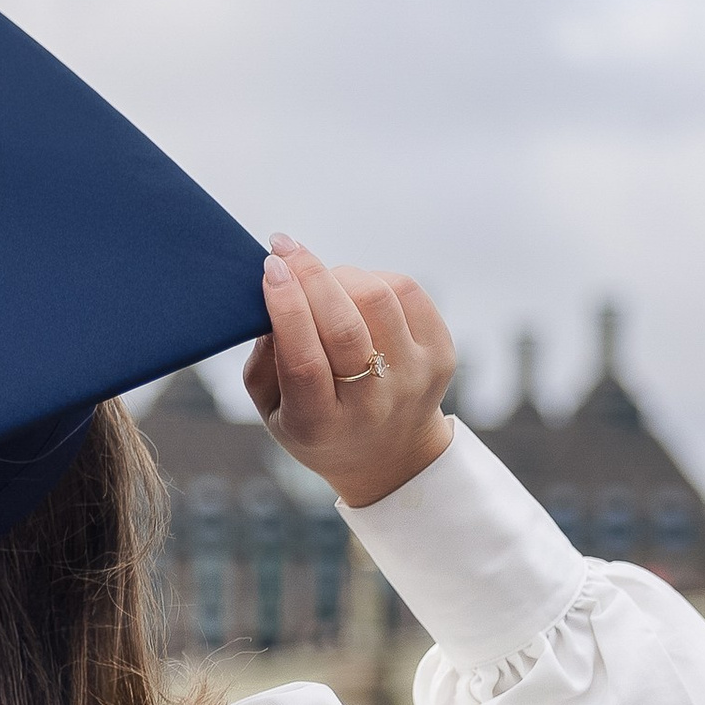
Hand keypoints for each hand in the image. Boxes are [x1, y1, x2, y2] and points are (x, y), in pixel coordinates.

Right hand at [242, 236, 454, 507]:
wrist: (388, 455)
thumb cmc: (316, 423)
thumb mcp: (272, 410)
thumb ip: (263, 361)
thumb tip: (273, 299)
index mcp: (320, 424)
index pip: (303, 360)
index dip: (285, 306)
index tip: (270, 267)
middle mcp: (372, 406)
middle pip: (345, 327)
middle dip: (311, 276)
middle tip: (287, 249)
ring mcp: (414, 379)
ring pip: (378, 298)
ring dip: (341, 275)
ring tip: (322, 280)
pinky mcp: (440, 354)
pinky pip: (407, 292)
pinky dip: (374, 278)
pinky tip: (355, 291)